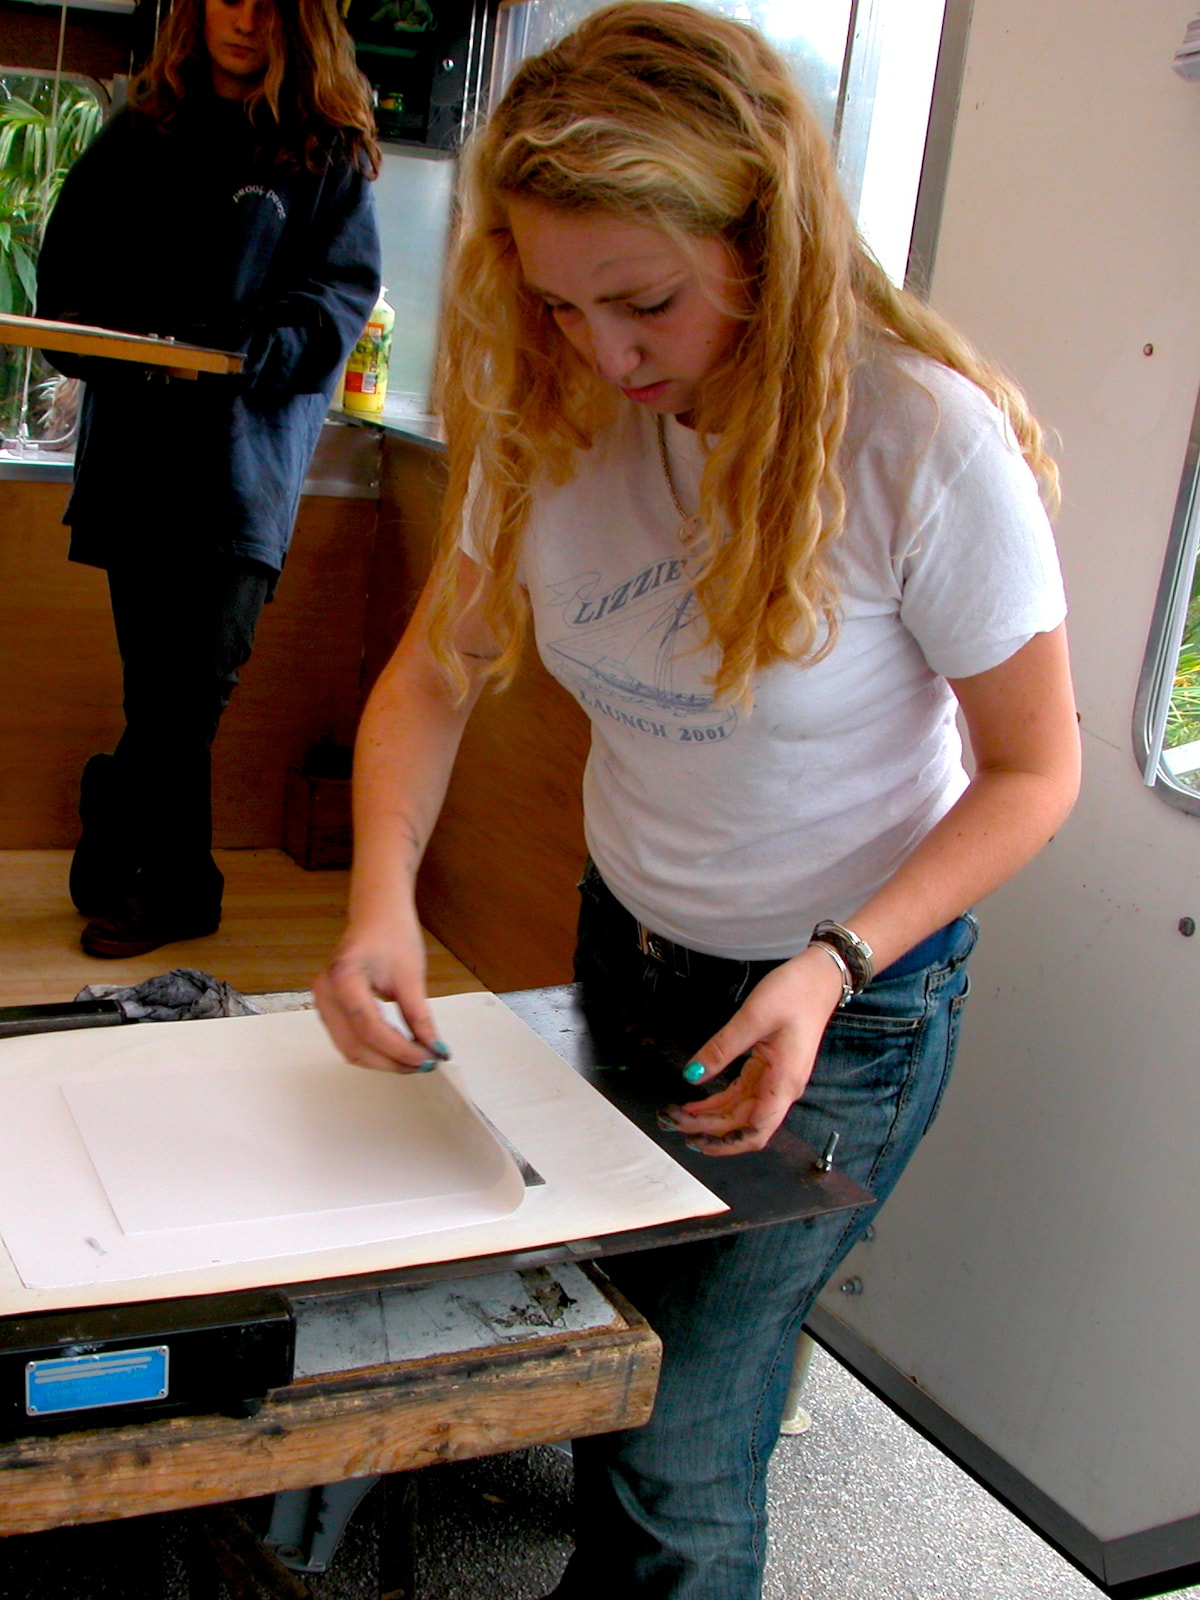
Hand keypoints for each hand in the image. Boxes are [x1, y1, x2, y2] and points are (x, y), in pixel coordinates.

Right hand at [312, 904, 448, 1073]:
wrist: (377, 914)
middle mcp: (325, 992)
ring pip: (350, 1048)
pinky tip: (398, 1050)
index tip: (428, 1058)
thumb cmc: (393, 934)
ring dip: (383, 1060)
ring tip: (415, 1060)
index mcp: (343, 978)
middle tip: (425, 1064)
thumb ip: (420, 1016)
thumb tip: (434, 1048)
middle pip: (355, 1045)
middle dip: (391, 1061)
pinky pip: (348, 1040)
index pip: (369, 1027)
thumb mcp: (411, 975)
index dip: (399, 1049)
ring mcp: (322, 1001)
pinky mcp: (330, 1008)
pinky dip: (373, 1051)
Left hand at [662, 946, 845, 1154]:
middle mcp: (782, 1088)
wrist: (819, 979)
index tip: (693, 1138)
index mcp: (783, 1083)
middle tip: (673, 1122)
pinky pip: (742, 1094)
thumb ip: (721, 1049)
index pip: (754, 1131)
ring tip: (680, 1115)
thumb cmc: (794, 994)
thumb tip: (692, 1076)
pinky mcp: (770, 1069)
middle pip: (744, 1125)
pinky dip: (720, 1100)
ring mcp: (776, 1080)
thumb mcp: (752, 1018)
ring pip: (741, 1112)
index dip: (724, 1142)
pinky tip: (699, 1101)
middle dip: (709, 1129)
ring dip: (712, 1117)